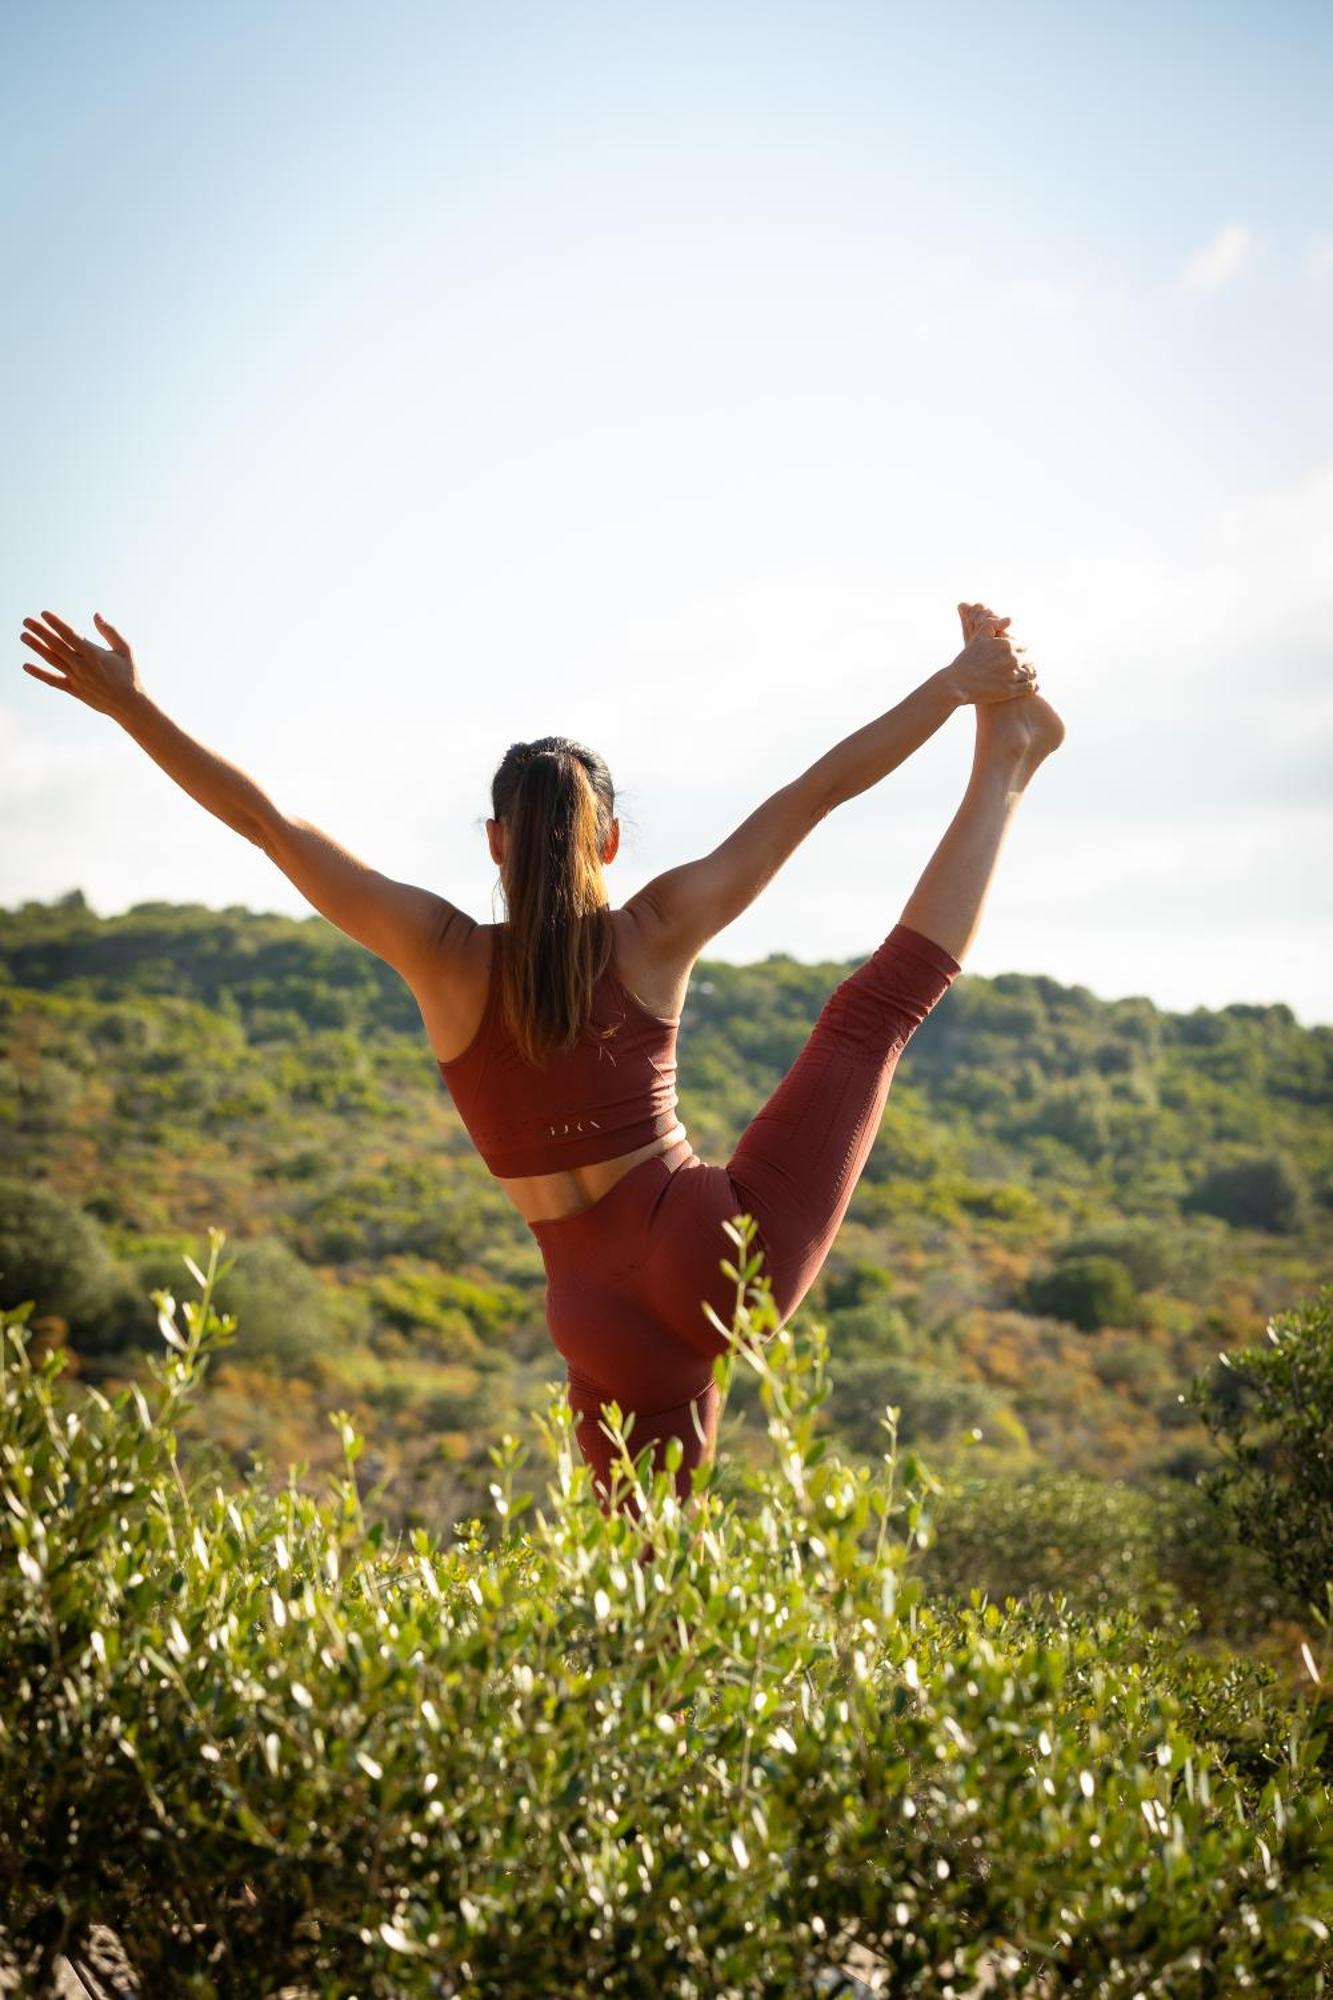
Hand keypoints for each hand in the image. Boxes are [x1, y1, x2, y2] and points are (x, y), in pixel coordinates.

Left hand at [20, 610, 143, 715]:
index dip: (56, 624)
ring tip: (23, 636)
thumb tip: (96, 615)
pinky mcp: (74, 690)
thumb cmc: (130, 675)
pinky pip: (53, 680)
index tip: (44, 614)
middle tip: (26, 621)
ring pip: (52, 660)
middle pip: (56, 645)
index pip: (70, 635)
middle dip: (40, 632)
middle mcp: (82, 666)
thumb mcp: (125, 650)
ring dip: (36, 647)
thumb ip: (110, 631)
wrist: (129, 705)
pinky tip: (26, 665)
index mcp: (94, 654)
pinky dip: (39, 673)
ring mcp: (76, 679)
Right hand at [947, 601, 1037, 704]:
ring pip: (1030, 673)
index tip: (1014, 658)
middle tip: (1018, 669)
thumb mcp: (978, 638)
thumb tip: (1010, 619)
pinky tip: (1030, 687)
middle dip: (1024, 663)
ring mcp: (1012, 675)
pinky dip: (1032, 686)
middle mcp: (1012, 658)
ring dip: (1028, 675)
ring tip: (1024, 678)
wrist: (957, 683)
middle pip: (1028, 660)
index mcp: (1006, 644)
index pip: (1023, 647)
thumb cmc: (966, 660)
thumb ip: (993, 625)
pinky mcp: (1011, 690)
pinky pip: (1029, 687)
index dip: (1018, 652)